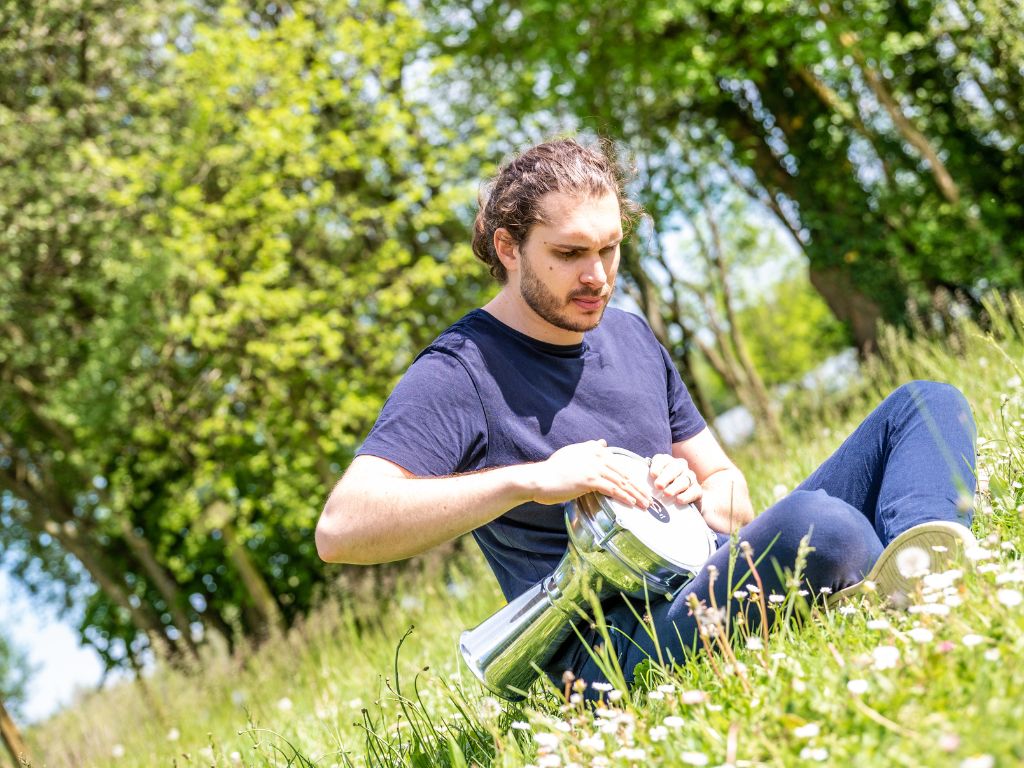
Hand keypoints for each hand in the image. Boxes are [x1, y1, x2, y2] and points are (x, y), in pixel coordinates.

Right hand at [529, 439, 652, 507]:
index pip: (618, 465)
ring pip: (621, 482)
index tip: (640, 487)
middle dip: (637, 487)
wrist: (539, 479)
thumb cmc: (553, 470)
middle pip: (623, 473)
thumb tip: (602, 443)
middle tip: (648, 498)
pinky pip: (612, 488)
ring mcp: (593, 467)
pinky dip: (624, 496)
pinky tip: (632, 503)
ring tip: (645, 504)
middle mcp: (596, 455)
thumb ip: (588, 448)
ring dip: (635, 494)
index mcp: (593, 449)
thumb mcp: (572, 453)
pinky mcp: (589, 479)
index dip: (631, 477)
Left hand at [649, 453, 702, 507]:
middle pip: (674, 468)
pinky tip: (679, 499)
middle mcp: (680, 466)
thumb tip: (639, 483)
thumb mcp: (654, 482)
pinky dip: (686, 495)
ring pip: (684, 480)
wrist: (684, 501)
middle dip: (666, 477)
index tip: (652, 475)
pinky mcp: (697, 490)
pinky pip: (694, 491)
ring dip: (675, 487)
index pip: (662, 460)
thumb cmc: (664, 489)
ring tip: (667, 493)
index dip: (657, 466)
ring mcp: (690, 477)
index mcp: (668, 462)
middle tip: (658, 486)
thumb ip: (648, 480)